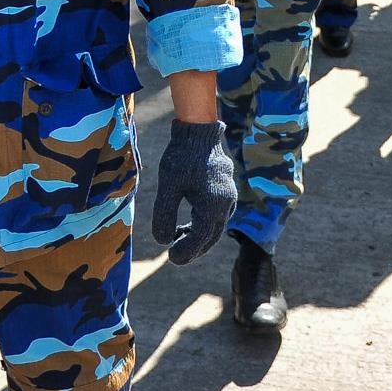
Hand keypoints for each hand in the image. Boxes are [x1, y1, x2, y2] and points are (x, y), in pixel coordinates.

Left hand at [152, 119, 235, 264]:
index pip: (200, 239)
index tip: (170, 257)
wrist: (199, 133)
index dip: (186, 252)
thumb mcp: (168, 186)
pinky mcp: (226, 192)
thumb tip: (162, 241)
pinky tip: (187, 225)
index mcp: (213, 206)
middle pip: (210, 237)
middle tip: (174, 256)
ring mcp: (229, 199)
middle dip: (193, 249)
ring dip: (198, 238)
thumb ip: (164, 215)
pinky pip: (216, 217)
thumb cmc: (182, 157)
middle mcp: (225, 205)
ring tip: (177, 239)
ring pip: (215, 228)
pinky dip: (203, 226)